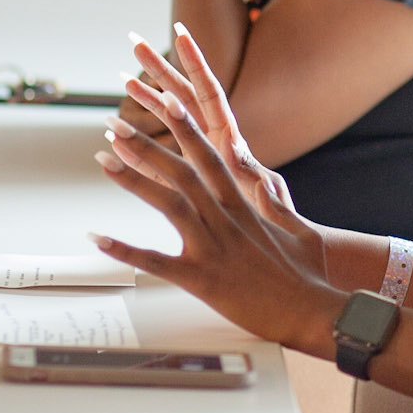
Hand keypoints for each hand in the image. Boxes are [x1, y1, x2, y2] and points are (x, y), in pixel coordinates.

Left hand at [89, 77, 333, 348]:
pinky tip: (99, 238)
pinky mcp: (202, 279)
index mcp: (244, 208)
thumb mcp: (299, 232)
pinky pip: (157, 262)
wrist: (314, 311)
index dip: (187, 129)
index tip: (167, 102)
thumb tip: (264, 185)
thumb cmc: (309, 276)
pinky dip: (126, 250)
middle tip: (115, 123)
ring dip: (133, 180)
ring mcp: (213, 248)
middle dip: (146, 144)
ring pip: (167, 204)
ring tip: (102, 159)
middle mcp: (225, 221)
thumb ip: (277, 208)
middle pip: (181, 173)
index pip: (210, 158)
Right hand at [112, 24, 295, 207]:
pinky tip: (116, 133)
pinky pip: (157, 157)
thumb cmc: (275, 223)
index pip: (210, 94)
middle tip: (136, 43)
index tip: (181, 35)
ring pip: (167, 122)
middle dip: (161, 69)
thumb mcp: (270, 203)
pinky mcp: (184, 180)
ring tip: (122, 77)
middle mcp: (212, 142)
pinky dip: (138, 145)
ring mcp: (196, 158)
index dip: (196, 65)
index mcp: (230, 141)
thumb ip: (263, 190)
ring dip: (146, 100)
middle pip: (183, 96)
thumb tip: (260, 177)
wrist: (266, 248)